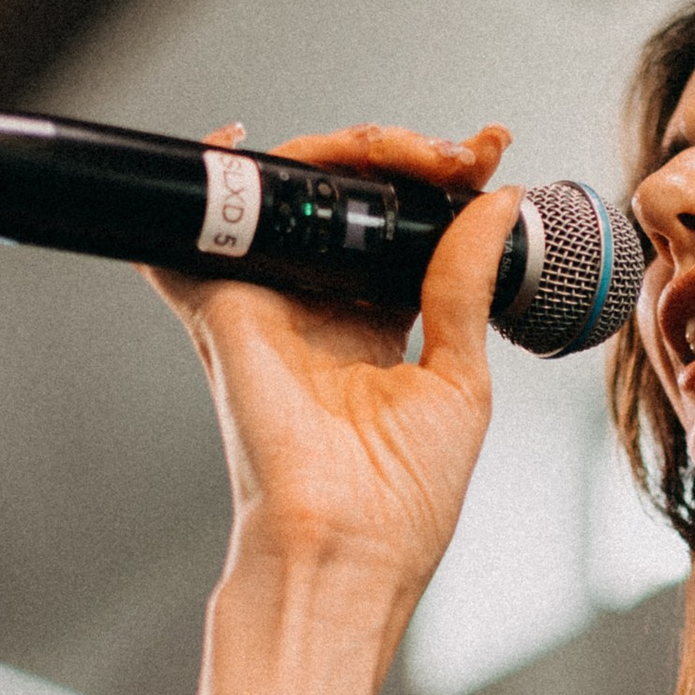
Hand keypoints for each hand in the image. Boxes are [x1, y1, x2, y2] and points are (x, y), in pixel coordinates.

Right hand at [144, 120, 518, 606]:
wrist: (346, 551)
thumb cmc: (400, 500)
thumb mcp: (459, 379)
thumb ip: (465, 286)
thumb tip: (493, 205)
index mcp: (372, 327)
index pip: (400, 228)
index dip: (442, 186)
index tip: (490, 158)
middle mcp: (315, 308)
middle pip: (347, 199)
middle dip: (406, 158)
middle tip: (462, 156)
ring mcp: (269, 303)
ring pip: (292, 193)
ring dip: (347, 152)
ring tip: (412, 152)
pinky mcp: (226, 307)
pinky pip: (201, 228)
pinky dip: (206, 178)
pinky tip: (237, 142)